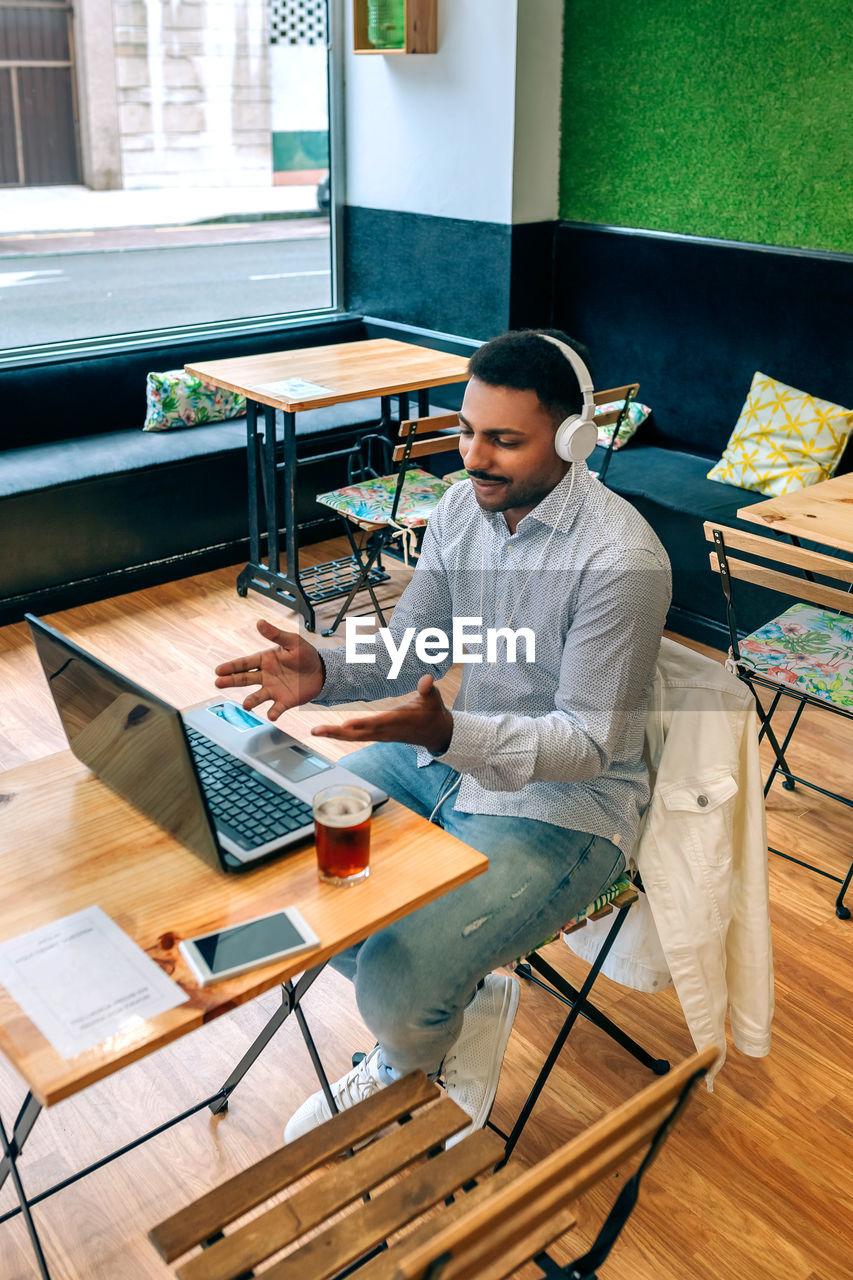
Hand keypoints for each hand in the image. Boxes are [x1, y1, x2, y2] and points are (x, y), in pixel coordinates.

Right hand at [214, 619, 324, 720]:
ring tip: (246, 705)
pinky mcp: (284, 701)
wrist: (322, 671)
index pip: (244, 663)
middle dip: (231, 681)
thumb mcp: (292, 641)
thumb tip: (260, 622)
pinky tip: (271, 715)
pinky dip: (274, 712)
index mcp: (265, 660)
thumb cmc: (305, 654)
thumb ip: (276, 634)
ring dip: (251, 701)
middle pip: (244, 679)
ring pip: (258, 696)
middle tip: (218, 683)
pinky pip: (277, 708)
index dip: (231, 666)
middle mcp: (265, 676)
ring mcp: (273, 690)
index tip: (219, 670)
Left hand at [311, 674, 452, 754]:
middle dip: (336, 733)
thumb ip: (428, 688)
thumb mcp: (433, 698)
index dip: (362, 724)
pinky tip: (327, 732)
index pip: (377, 723)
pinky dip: (341, 735)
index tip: (345, 725)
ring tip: (315, 731)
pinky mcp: (378, 736)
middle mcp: (386, 731)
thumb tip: (426, 679)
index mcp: (398, 721)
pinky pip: (356, 737)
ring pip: (354, 737)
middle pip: (358, 734)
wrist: (436, 734)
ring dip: (334, 735)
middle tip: (316, 731)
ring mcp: (381, 736)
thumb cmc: (433, 712)